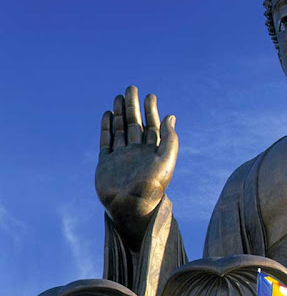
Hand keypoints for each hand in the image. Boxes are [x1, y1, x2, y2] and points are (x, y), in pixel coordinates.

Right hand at [95, 86, 177, 249]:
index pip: (152, 126)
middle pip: (135, 123)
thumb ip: (170, 138)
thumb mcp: (166, 160)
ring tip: (118, 97)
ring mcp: (121, 157)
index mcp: (153, 151)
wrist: (132, 207)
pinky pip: (106, 141)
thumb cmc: (152, 186)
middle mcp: (137, 152)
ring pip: (120, 130)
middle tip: (132, 88)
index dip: (151, 110)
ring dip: (120, 114)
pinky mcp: (106, 163)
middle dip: (133, 106)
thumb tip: (171, 116)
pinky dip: (107, 128)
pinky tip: (108, 114)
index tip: (150, 95)